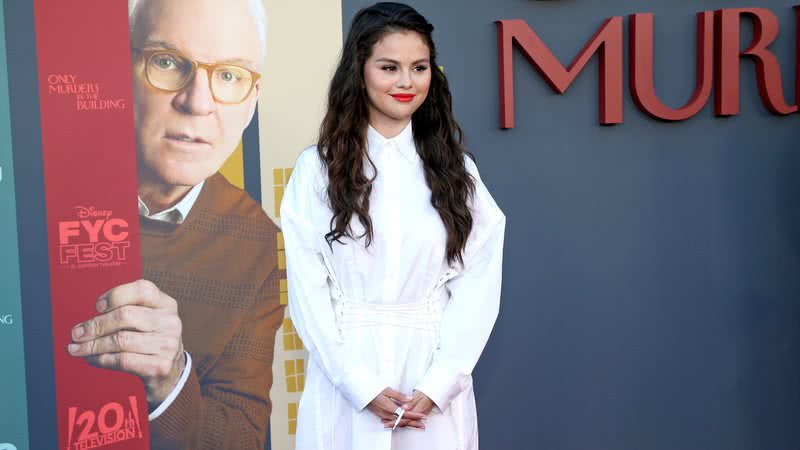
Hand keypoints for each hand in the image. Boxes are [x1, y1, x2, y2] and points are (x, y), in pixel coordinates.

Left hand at [67, 279, 184, 405]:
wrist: (173, 372)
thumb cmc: (150, 340)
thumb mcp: (148, 320)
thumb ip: (126, 311)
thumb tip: (85, 325)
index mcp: (166, 304)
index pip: (142, 290)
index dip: (116, 295)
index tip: (97, 307)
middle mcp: (171, 322)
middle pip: (126, 315)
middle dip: (95, 325)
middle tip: (76, 333)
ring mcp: (168, 345)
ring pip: (120, 340)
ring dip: (92, 345)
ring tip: (76, 349)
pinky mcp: (160, 366)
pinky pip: (122, 360)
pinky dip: (101, 359)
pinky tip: (91, 359)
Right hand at [367, 387, 426, 429]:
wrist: (362, 393)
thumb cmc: (375, 390)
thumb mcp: (388, 390)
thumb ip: (400, 396)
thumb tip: (410, 399)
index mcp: (389, 407)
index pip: (405, 414)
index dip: (415, 415)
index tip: (423, 416)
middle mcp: (387, 414)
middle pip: (403, 421)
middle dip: (414, 423)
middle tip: (423, 425)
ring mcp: (383, 416)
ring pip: (398, 422)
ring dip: (408, 424)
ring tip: (417, 425)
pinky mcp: (381, 416)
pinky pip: (393, 422)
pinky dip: (400, 423)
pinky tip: (405, 422)